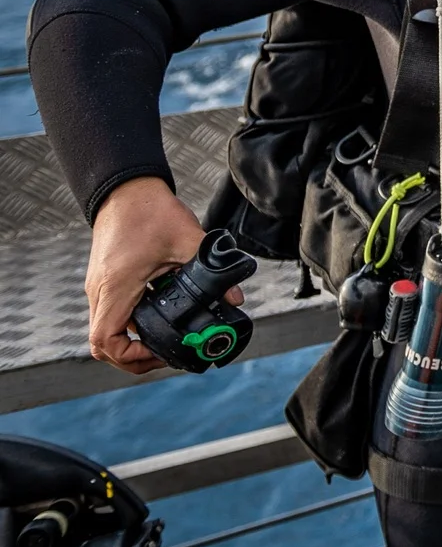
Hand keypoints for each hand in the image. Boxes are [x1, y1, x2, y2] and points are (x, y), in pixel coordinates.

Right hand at [85, 177, 241, 374]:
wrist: (127, 189)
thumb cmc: (151, 211)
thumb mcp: (190, 240)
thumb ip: (213, 272)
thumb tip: (236, 300)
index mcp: (116, 286)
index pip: (105, 340)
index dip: (131, 356)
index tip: (162, 352)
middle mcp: (101, 292)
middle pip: (102, 345)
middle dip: (134, 357)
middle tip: (169, 352)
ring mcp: (100, 288)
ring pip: (107, 331)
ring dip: (133, 341)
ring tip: (168, 337)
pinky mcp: (106, 281)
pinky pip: (113, 314)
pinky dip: (133, 324)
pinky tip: (162, 315)